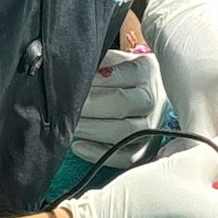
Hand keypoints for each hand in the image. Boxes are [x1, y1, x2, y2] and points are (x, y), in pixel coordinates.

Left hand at [72, 49, 169, 166]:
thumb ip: (98, 62)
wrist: (152, 94)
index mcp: (145, 70)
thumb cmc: (123, 76)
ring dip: (91, 129)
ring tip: (70, 126)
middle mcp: (153, 99)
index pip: (117, 76)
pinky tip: (78, 146)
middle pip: (121, 103)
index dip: (90, 83)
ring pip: (124, 132)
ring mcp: (152, 126)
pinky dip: (97, 153)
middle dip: (88, 106)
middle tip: (65, 107)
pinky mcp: (145, 149)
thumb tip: (72, 70)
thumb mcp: (114, 60)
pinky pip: (124, 157)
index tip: (71, 85)